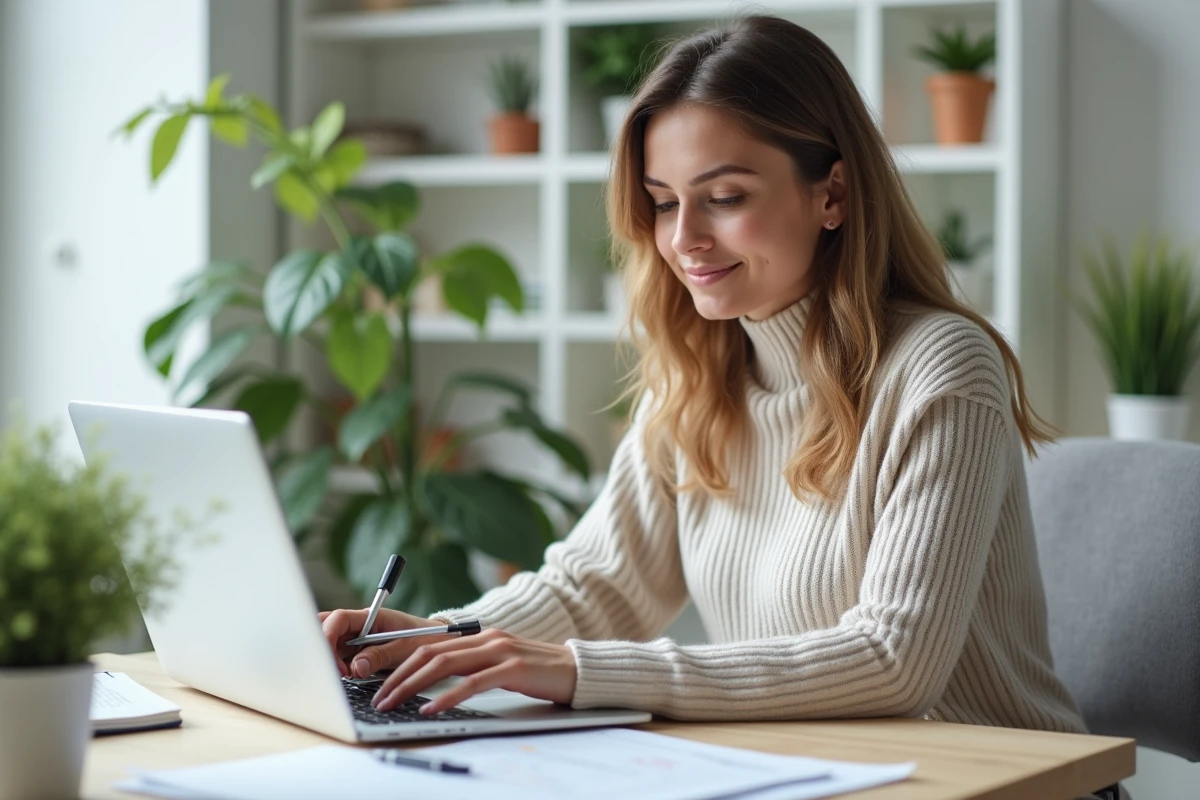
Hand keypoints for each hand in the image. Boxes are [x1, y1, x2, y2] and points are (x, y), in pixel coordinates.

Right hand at [319, 607, 448, 678]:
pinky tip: (346, 678)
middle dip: (322, 650)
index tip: (339, 665)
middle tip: (336, 673)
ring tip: (345, 677)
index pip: (338, 619)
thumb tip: (356, 668)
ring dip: (330, 661)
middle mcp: (358, 626)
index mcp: (369, 617)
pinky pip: (338, 658)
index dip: (329, 638)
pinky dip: (337, 668)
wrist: (438, 643)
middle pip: (324, 628)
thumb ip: (380, 656)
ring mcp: (355, 639)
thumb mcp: (405, 648)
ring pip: (328, 645)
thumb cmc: (424, 639)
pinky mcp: (356, 653)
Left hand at [369, 628, 577, 714]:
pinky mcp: (514, 668)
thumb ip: (473, 667)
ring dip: (413, 686)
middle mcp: (486, 638)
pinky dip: (448, 696)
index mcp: (479, 636)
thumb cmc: (539, 672)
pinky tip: (432, 708)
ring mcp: (500, 650)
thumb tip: (436, 684)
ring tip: (394, 703)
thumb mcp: (500, 664)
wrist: (578, 669)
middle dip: (398, 676)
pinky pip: (472, 682)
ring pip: (444, 664)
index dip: (401, 664)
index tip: (381, 684)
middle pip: (430, 653)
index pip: (429, 646)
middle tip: (378, 698)